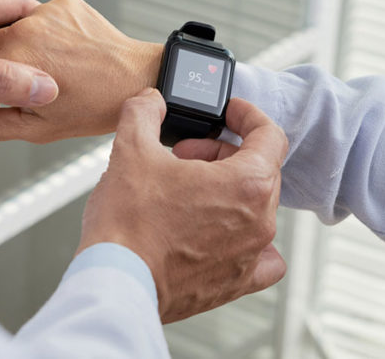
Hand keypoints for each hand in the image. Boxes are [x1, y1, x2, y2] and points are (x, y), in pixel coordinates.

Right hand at [0, 0, 162, 141]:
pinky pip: (40, 16)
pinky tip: (61, 52)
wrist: (138, 80)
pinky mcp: (65, 2)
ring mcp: (47, 12)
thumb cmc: (93, 108)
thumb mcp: (37, 128)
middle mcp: (26, 30)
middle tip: (14, 82)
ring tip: (42, 67)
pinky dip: (43, 32)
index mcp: (14, 61)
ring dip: (18, 45)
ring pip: (12, 27)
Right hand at [81, 89, 287, 322]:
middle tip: (186, 155)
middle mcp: (261, 221)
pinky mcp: (237, 283)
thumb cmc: (127, 225)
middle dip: (223, 152)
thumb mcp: (131, 150)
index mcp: (248, 183)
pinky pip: (264, 258)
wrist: (115, 282)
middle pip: (261, 169)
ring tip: (188, 190)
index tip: (229, 113)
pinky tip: (222, 232)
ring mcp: (251, 255)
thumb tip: (151, 101)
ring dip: (228, 189)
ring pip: (258, 207)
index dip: (247, 116)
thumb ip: (145, 112)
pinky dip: (250, 239)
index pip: (270, 135)